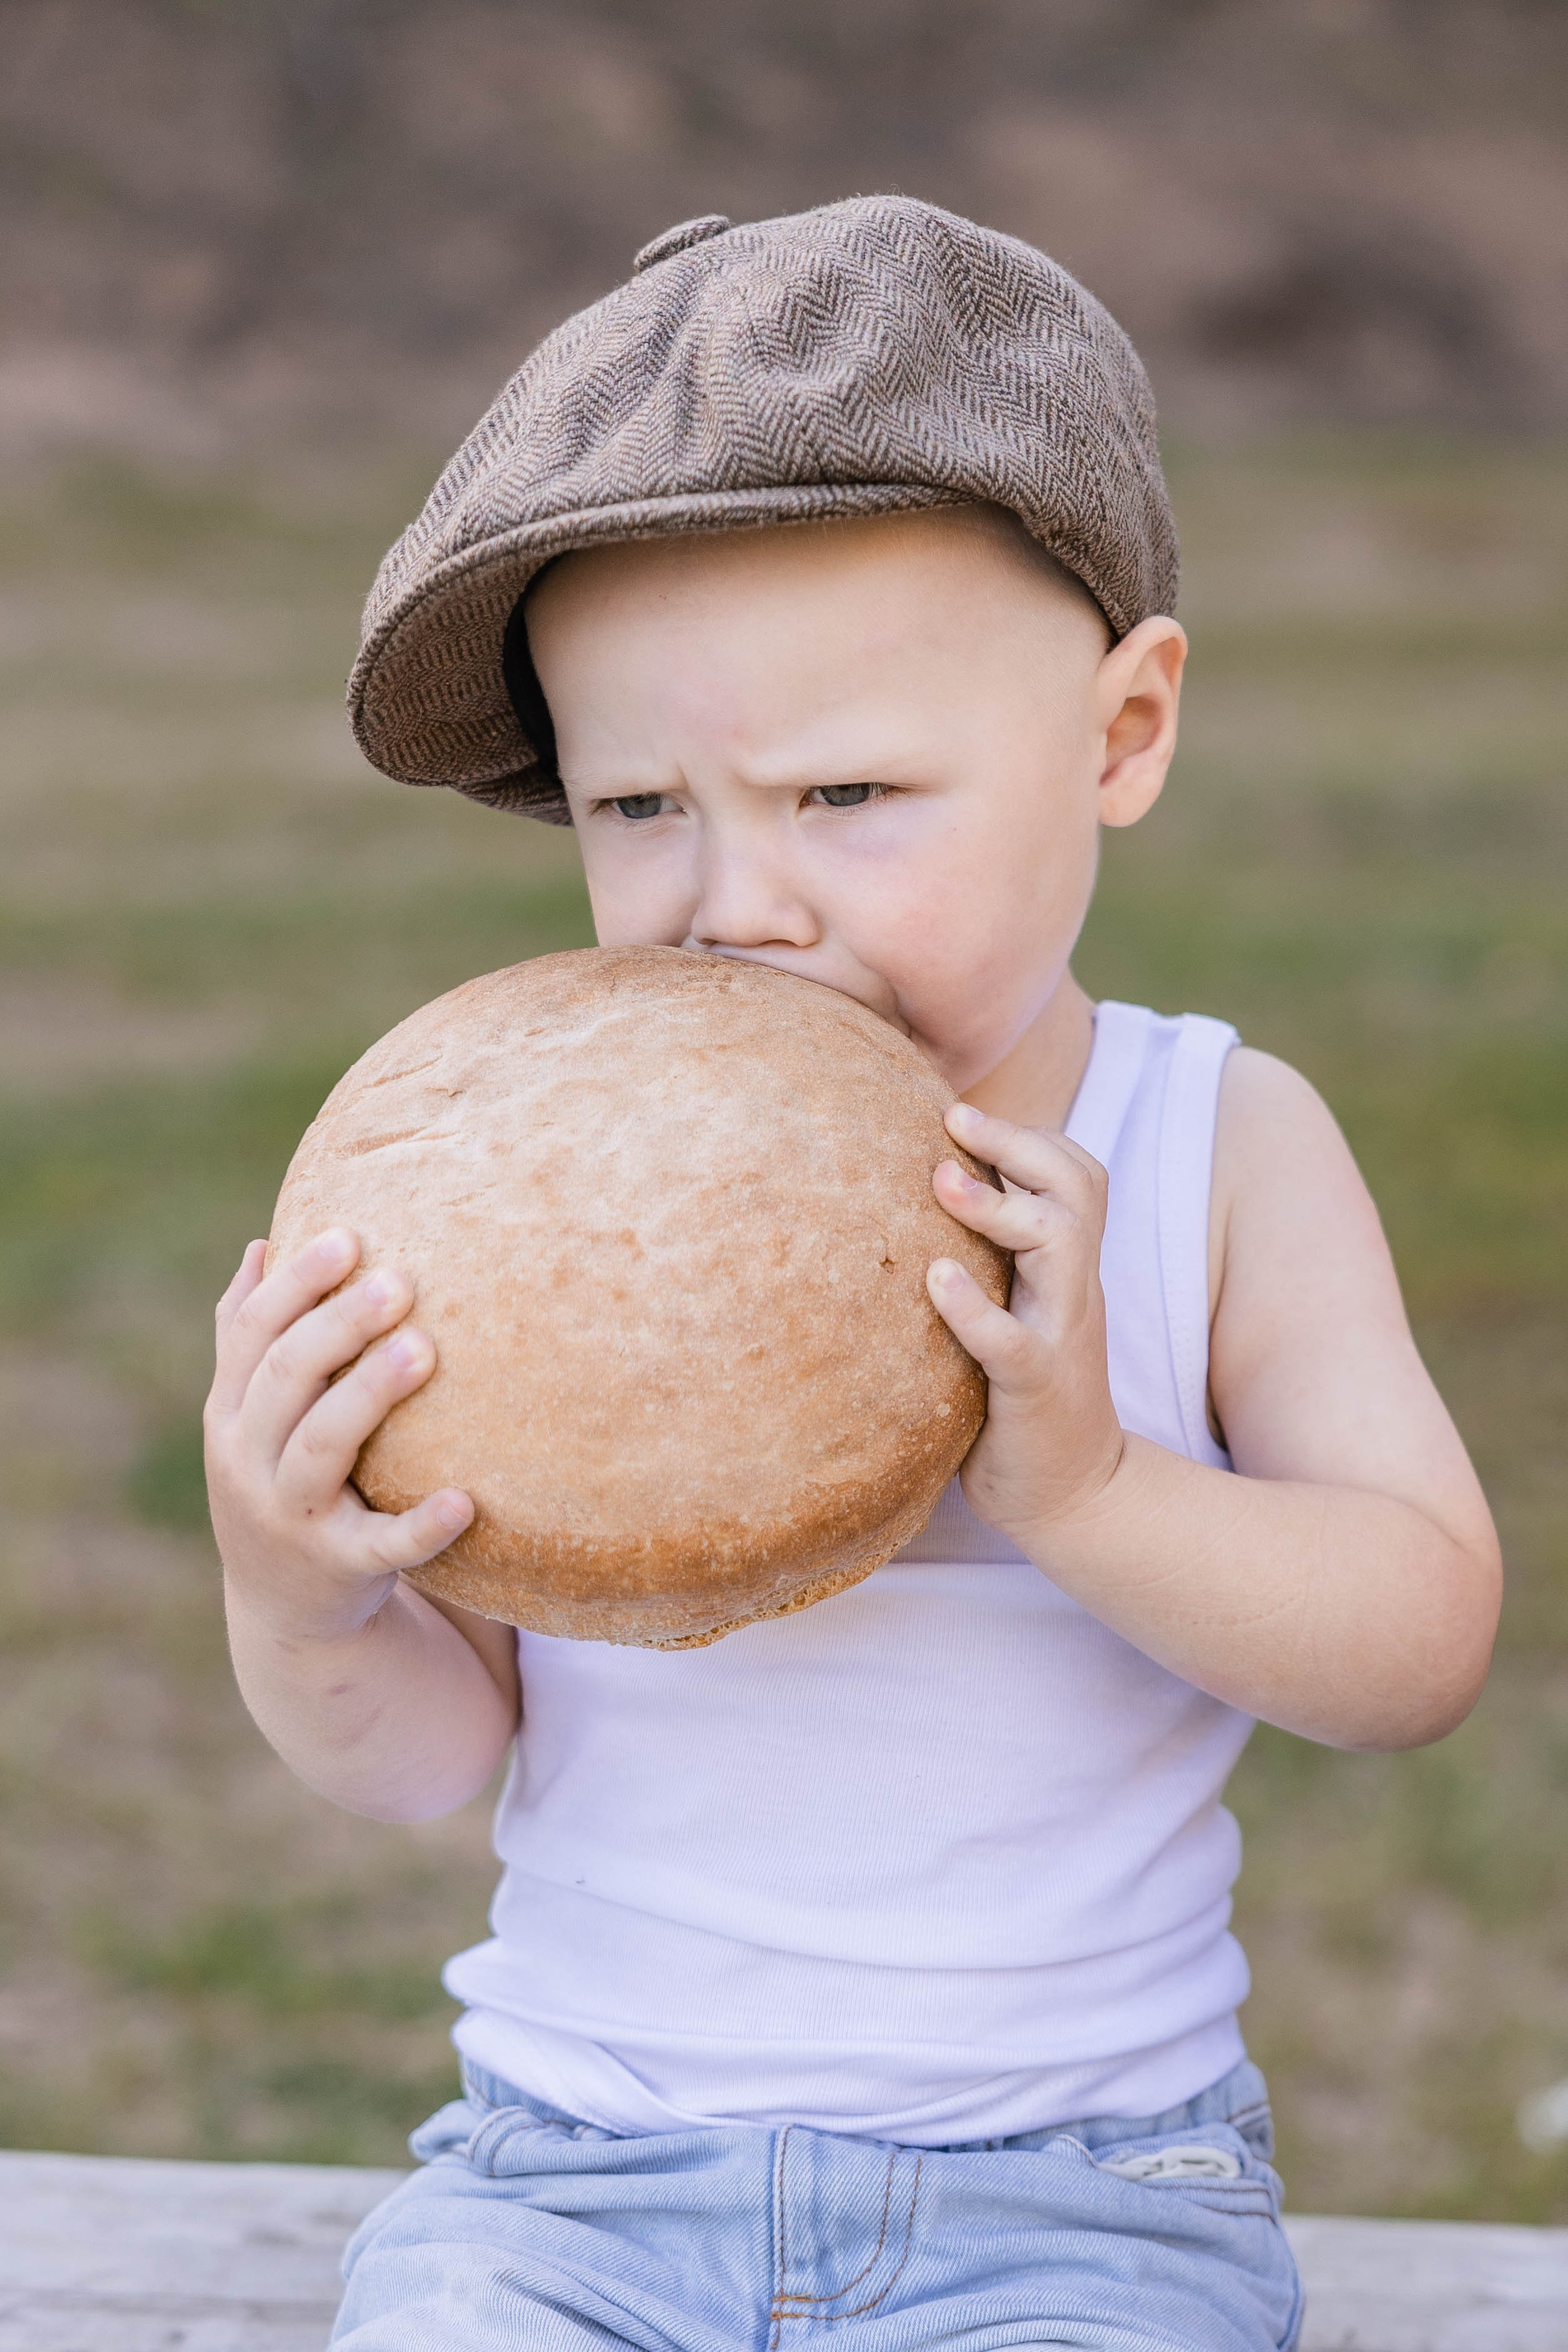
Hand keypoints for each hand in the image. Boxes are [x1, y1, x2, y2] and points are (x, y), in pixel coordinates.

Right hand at [204, 1228, 473, 1644]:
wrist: (284, 1611)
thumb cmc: (281, 1481)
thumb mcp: (251, 1416)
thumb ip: (248, 1337)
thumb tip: (261, 1245)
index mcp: (231, 1411)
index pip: (253, 1332)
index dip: (296, 1283)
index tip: (349, 1237)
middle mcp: (248, 1460)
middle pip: (287, 1378)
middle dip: (339, 1325)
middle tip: (400, 1281)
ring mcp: (289, 1516)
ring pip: (322, 1446)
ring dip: (370, 1395)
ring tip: (425, 1348)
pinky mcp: (339, 1568)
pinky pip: (382, 1545)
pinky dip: (421, 1525)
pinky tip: (465, 1502)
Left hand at [927, 1103, 1125, 1544]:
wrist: (1076, 1495)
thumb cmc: (1023, 1394)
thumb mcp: (1018, 1313)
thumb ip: (994, 1263)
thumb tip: (919, 1201)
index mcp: (1066, 1269)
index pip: (1077, 1176)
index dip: (1029, 1137)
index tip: (960, 1114)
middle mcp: (1073, 1290)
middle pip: (1077, 1189)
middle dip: (1017, 1143)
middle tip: (953, 1117)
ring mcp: (1061, 1336)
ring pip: (1060, 1245)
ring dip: (997, 1208)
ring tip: (940, 1181)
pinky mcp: (1037, 1390)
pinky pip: (1012, 1340)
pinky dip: (973, 1307)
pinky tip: (934, 1280)